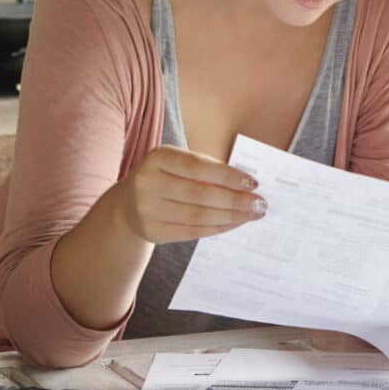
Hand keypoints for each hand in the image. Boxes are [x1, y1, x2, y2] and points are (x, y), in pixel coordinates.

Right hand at [123, 145, 264, 243]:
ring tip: (252, 214)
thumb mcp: (178, 164)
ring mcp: (146, 210)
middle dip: (235, 200)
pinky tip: (234, 223)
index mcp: (157, 158)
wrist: (128, 204)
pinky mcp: (152, 231)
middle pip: (200, 194)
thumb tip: (246, 183)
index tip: (253, 183)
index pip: (198, 167)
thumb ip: (206, 168)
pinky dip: (218, 227)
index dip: (228, 176)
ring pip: (198, 216)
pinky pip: (192, 231)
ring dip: (231, 216)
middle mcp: (147, 183)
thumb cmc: (165, 178)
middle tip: (260, 203)